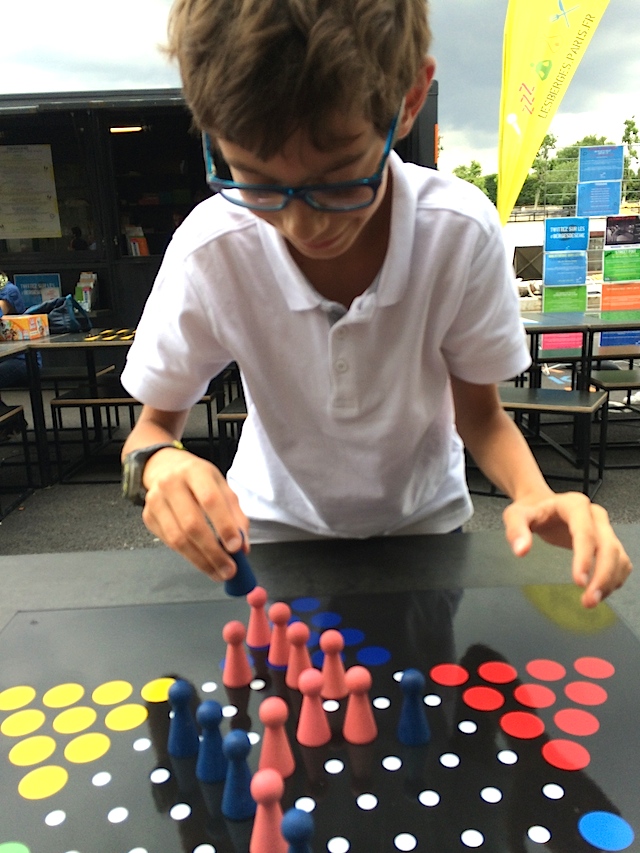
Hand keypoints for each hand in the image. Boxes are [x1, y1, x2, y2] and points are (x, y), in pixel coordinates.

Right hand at [140, 447, 248, 581]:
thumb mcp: (222, 488)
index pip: (210, 500)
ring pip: (178, 539)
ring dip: (201, 561)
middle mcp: (171, 484)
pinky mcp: (148, 517)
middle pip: (192, 524)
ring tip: (218, 573)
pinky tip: (203, 563)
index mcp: (195, 471)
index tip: (236, 548)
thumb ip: (236, 516)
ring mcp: (155, 501)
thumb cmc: (200, 481)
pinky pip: (169, 543)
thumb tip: (243, 548)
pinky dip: (189, 557)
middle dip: (213, 552)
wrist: (165, 468)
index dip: (224, 526)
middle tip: (229, 570)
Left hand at [502, 491, 631, 607]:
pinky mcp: (608, 541)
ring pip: (618, 556)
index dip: (584, 558)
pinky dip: (614, 579)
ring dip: (610, 581)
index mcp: (574, 505)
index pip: (585, 532)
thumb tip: (521, 550)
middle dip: (602, 576)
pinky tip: (600, 592)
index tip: (579, 582)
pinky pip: (620, 561)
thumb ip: (516, 530)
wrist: (543, 505)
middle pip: (608, 546)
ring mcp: (604, 528)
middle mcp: (595, 515)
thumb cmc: (532, 510)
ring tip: (591, 601)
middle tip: (589, 601)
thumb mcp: (516, 515)